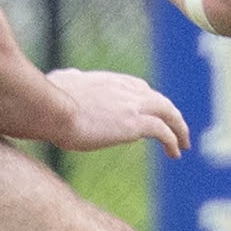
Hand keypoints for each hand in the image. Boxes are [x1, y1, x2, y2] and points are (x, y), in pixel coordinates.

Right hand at [47, 68, 189, 156]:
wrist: (51, 109)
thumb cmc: (47, 100)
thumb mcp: (60, 81)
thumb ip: (70, 80)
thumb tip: (64, 78)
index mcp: (108, 80)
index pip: (138, 88)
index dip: (149, 101)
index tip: (153, 113)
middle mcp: (125, 89)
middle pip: (158, 99)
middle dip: (170, 114)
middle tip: (177, 128)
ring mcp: (132, 104)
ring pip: (168, 112)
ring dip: (179, 128)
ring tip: (183, 144)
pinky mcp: (135, 123)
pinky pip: (163, 131)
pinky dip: (172, 140)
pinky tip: (175, 152)